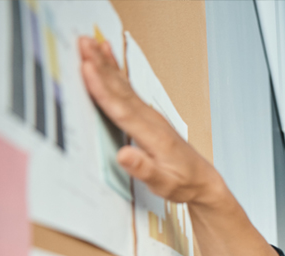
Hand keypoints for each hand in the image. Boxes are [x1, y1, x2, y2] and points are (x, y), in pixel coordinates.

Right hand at [78, 36, 222, 205]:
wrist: (202, 180)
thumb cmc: (183, 183)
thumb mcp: (164, 184)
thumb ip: (144, 169)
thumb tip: (124, 155)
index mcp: (153, 135)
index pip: (122, 109)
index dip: (102, 88)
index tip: (87, 68)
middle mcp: (151, 120)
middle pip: (120, 90)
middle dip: (100, 66)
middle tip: (82, 43)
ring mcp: (150, 115)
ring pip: (123, 85)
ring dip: (105, 63)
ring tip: (88, 41)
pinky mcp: (147, 114)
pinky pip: (127, 88)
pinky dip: (115, 70)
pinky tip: (108, 55)